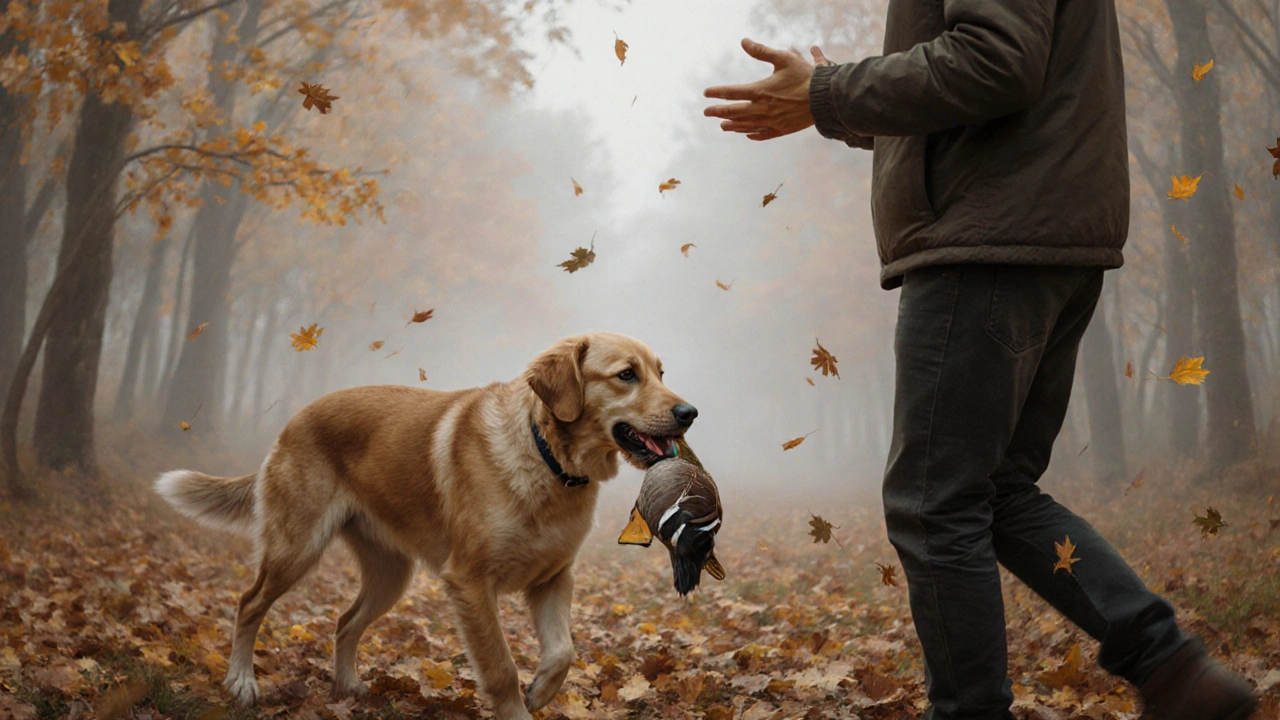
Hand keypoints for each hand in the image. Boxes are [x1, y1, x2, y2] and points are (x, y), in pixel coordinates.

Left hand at [703, 39, 831, 140]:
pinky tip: (747, 135)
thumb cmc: (805, 76)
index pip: (731, 92)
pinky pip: (763, 134)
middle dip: (718, 111)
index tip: (706, 93)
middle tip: (706, 112)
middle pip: (734, 112)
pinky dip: (753, 134)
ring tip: (722, 126)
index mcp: (760, 91)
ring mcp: (771, 122)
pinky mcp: (781, 130)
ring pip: (746, 125)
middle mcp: (762, 109)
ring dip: (732, 125)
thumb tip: (744, 42)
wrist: (825, 98)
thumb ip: (762, 51)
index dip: (717, 92)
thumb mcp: (784, 58)